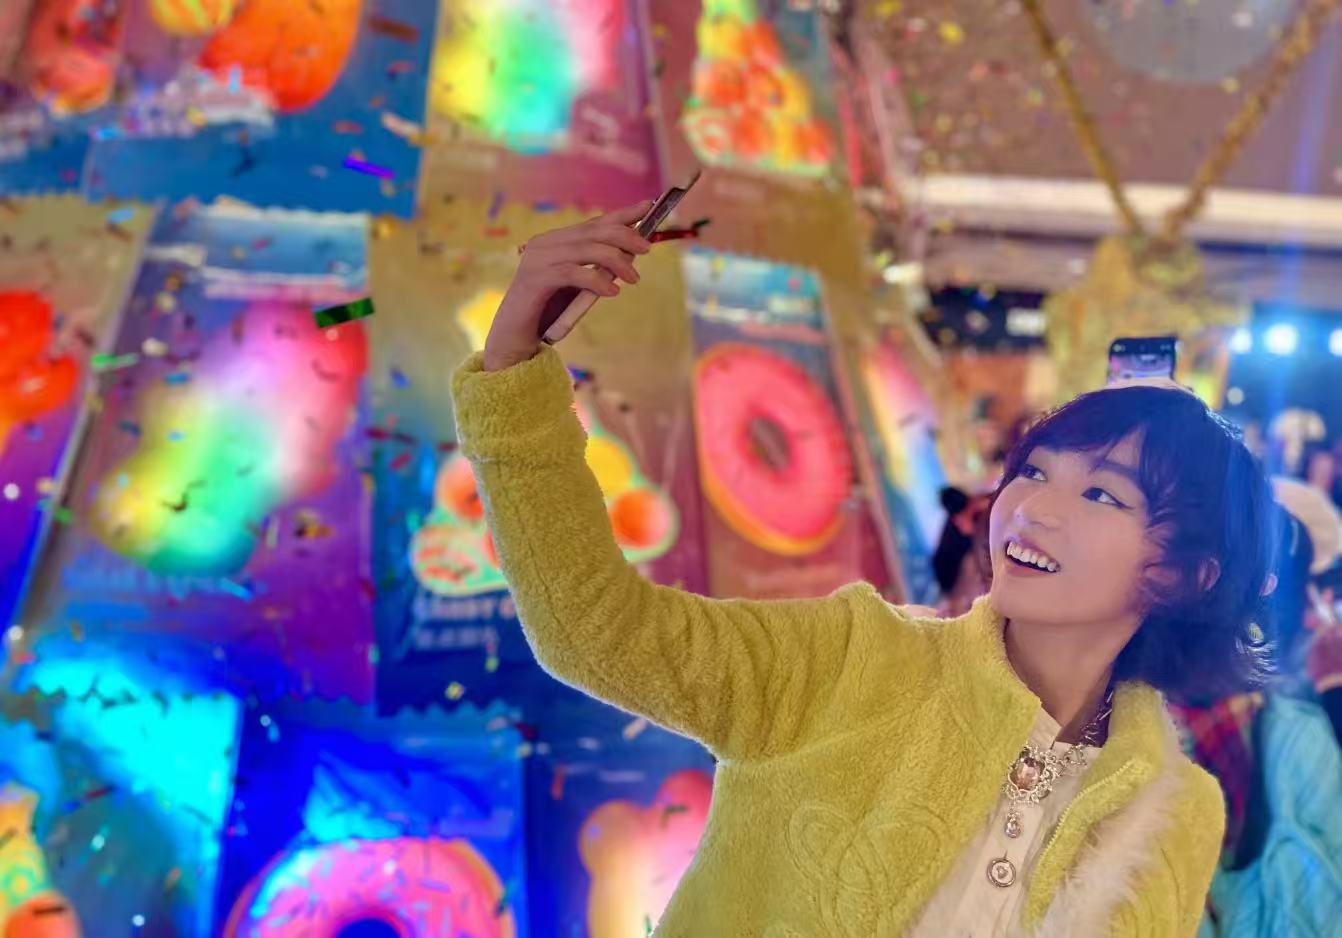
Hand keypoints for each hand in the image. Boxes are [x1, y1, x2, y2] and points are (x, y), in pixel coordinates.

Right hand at [482, 201, 652, 371]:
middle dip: (624, 235)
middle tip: (647, 249)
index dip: (622, 214)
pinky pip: (573, 273)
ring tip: (634, 278)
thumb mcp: (577, 287)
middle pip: (593, 231)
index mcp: (555, 241)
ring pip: (586, 249)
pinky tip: (612, 292)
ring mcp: (537, 259)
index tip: (648, 207)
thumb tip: (629, 256)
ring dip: (616, 261)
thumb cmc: (547, 313)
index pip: (593, 222)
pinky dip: (596, 280)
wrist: (512, 337)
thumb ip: (596, 269)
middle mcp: (545, 244)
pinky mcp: (535, 279)